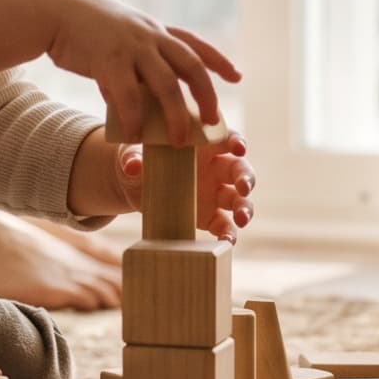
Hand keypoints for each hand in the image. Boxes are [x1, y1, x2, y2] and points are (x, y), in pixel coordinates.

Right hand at [38, 0, 241, 144]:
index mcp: (155, 30)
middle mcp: (150, 35)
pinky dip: (135, 118)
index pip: (196, 44)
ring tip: (178, 142)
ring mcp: (131, 46)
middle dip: (206, 95)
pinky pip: (129, 94)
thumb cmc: (85, 30)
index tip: (237, 77)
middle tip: (211, 121)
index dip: (219, 60)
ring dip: (175, 115)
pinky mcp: (108, 58)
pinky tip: (134, 136)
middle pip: (191, 66)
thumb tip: (140, 103)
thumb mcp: (120, 40)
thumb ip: (135, 67)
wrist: (53, 11)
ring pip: (166, 84)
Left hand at [110, 131, 255, 240]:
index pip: (225, 138)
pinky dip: (228, 233)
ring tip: (242, 219)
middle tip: (243, 187)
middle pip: (239, 169)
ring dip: (244, 208)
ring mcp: (213, 193)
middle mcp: (213, 167)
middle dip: (246, 177)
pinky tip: (227, 240)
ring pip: (238, 199)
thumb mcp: (132, 153)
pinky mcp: (208, 216)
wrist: (132, 184)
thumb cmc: (138, 158)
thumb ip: (133, 156)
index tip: (239, 147)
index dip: (236, 141)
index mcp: (201, 145)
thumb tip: (133, 165)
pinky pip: (223, 224)